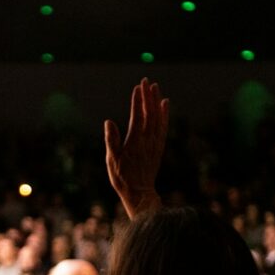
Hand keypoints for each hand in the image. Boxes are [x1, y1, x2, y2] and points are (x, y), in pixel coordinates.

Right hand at [104, 78, 168, 219]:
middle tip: (146, 80)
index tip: (137, 88)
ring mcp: (154, 144)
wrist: (139, 193)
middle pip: (149, 114)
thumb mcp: (112, 161)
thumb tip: (109, 122)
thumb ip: (111, 141)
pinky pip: (163, 127)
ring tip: (155, 87)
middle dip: (148, 97)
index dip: (137, 102)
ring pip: (157, 118)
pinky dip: (165, 114)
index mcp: (134, 142)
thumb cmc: (122, 178)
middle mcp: (147, 141)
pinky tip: (165, 104)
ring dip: (156, 102)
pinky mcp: (158, 147)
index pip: (137, 117)